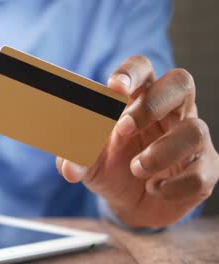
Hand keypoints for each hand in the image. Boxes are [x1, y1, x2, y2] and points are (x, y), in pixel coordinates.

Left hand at [56, 56, 218, 227]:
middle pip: (180, 83)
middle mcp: (170, 112)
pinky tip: (154, 188)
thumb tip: (68, 168)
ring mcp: (192, 139)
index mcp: (138, 100)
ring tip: (136, 169)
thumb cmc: (111, 169)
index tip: (115, 87)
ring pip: (195, 130)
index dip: (132, 72)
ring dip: (161, 152)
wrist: (130, 204)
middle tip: (125, 128)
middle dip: (152, 104)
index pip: (142, 69)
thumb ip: (76, 159)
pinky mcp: (205, 169)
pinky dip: (173, 185)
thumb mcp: (88, 162)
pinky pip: (200, 173)